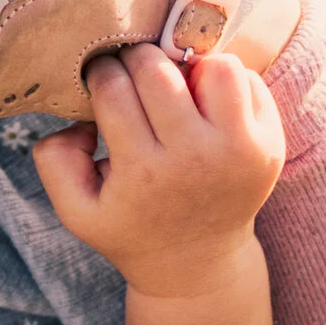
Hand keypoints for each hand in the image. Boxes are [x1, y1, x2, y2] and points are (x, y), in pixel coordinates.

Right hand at [33, 46, 284, 301]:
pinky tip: (205, 107)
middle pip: (158, 70)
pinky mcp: (270, 144)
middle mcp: (196, 159)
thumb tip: (79, 119)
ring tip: (177, 89)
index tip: (100, 79)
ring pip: (217, 67)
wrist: (197, 264)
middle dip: (136, 60)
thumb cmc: (131, 227)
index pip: (113, 88)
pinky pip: (249, 82)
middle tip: (132, 75)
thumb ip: (55, 162)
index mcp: (143, 172)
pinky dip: (222, 84)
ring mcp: (241, 150)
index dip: (100, 73)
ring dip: (190, 68)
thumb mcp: (76, 212)